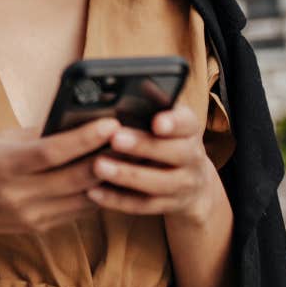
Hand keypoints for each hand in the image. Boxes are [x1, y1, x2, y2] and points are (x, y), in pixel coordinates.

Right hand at [0, 117, 119, 244]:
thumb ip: (35, 135)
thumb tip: (73, 122)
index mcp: (5, 165)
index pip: (53, 152)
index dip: (85, 138)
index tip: (110, 122)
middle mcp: (19, 194)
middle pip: (76, 178)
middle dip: (108, 157)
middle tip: (133, 138)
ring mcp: (30, 215)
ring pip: (83, 198)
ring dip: (109, 178)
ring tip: (130, 157)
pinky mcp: (38, 226)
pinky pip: (76, 210)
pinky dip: (95, 193)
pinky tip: (109, 177)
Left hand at [87, 104, 223, 223]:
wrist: (192, 181)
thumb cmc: (165, 138)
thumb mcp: (164, 116)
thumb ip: (151, 102)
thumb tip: (137, 81)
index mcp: (189, 130)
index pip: (188, 123)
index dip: (174, 123)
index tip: (157, 121)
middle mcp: (192, 157)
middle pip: (175, 153)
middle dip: (144, 146)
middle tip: (115, 138)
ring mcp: (182, 185)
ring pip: (158, 184)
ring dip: (127, 175)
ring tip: (98, 165)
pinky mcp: (167, 206)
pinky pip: (143, 206)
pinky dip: (117, 200)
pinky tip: (93, 192)